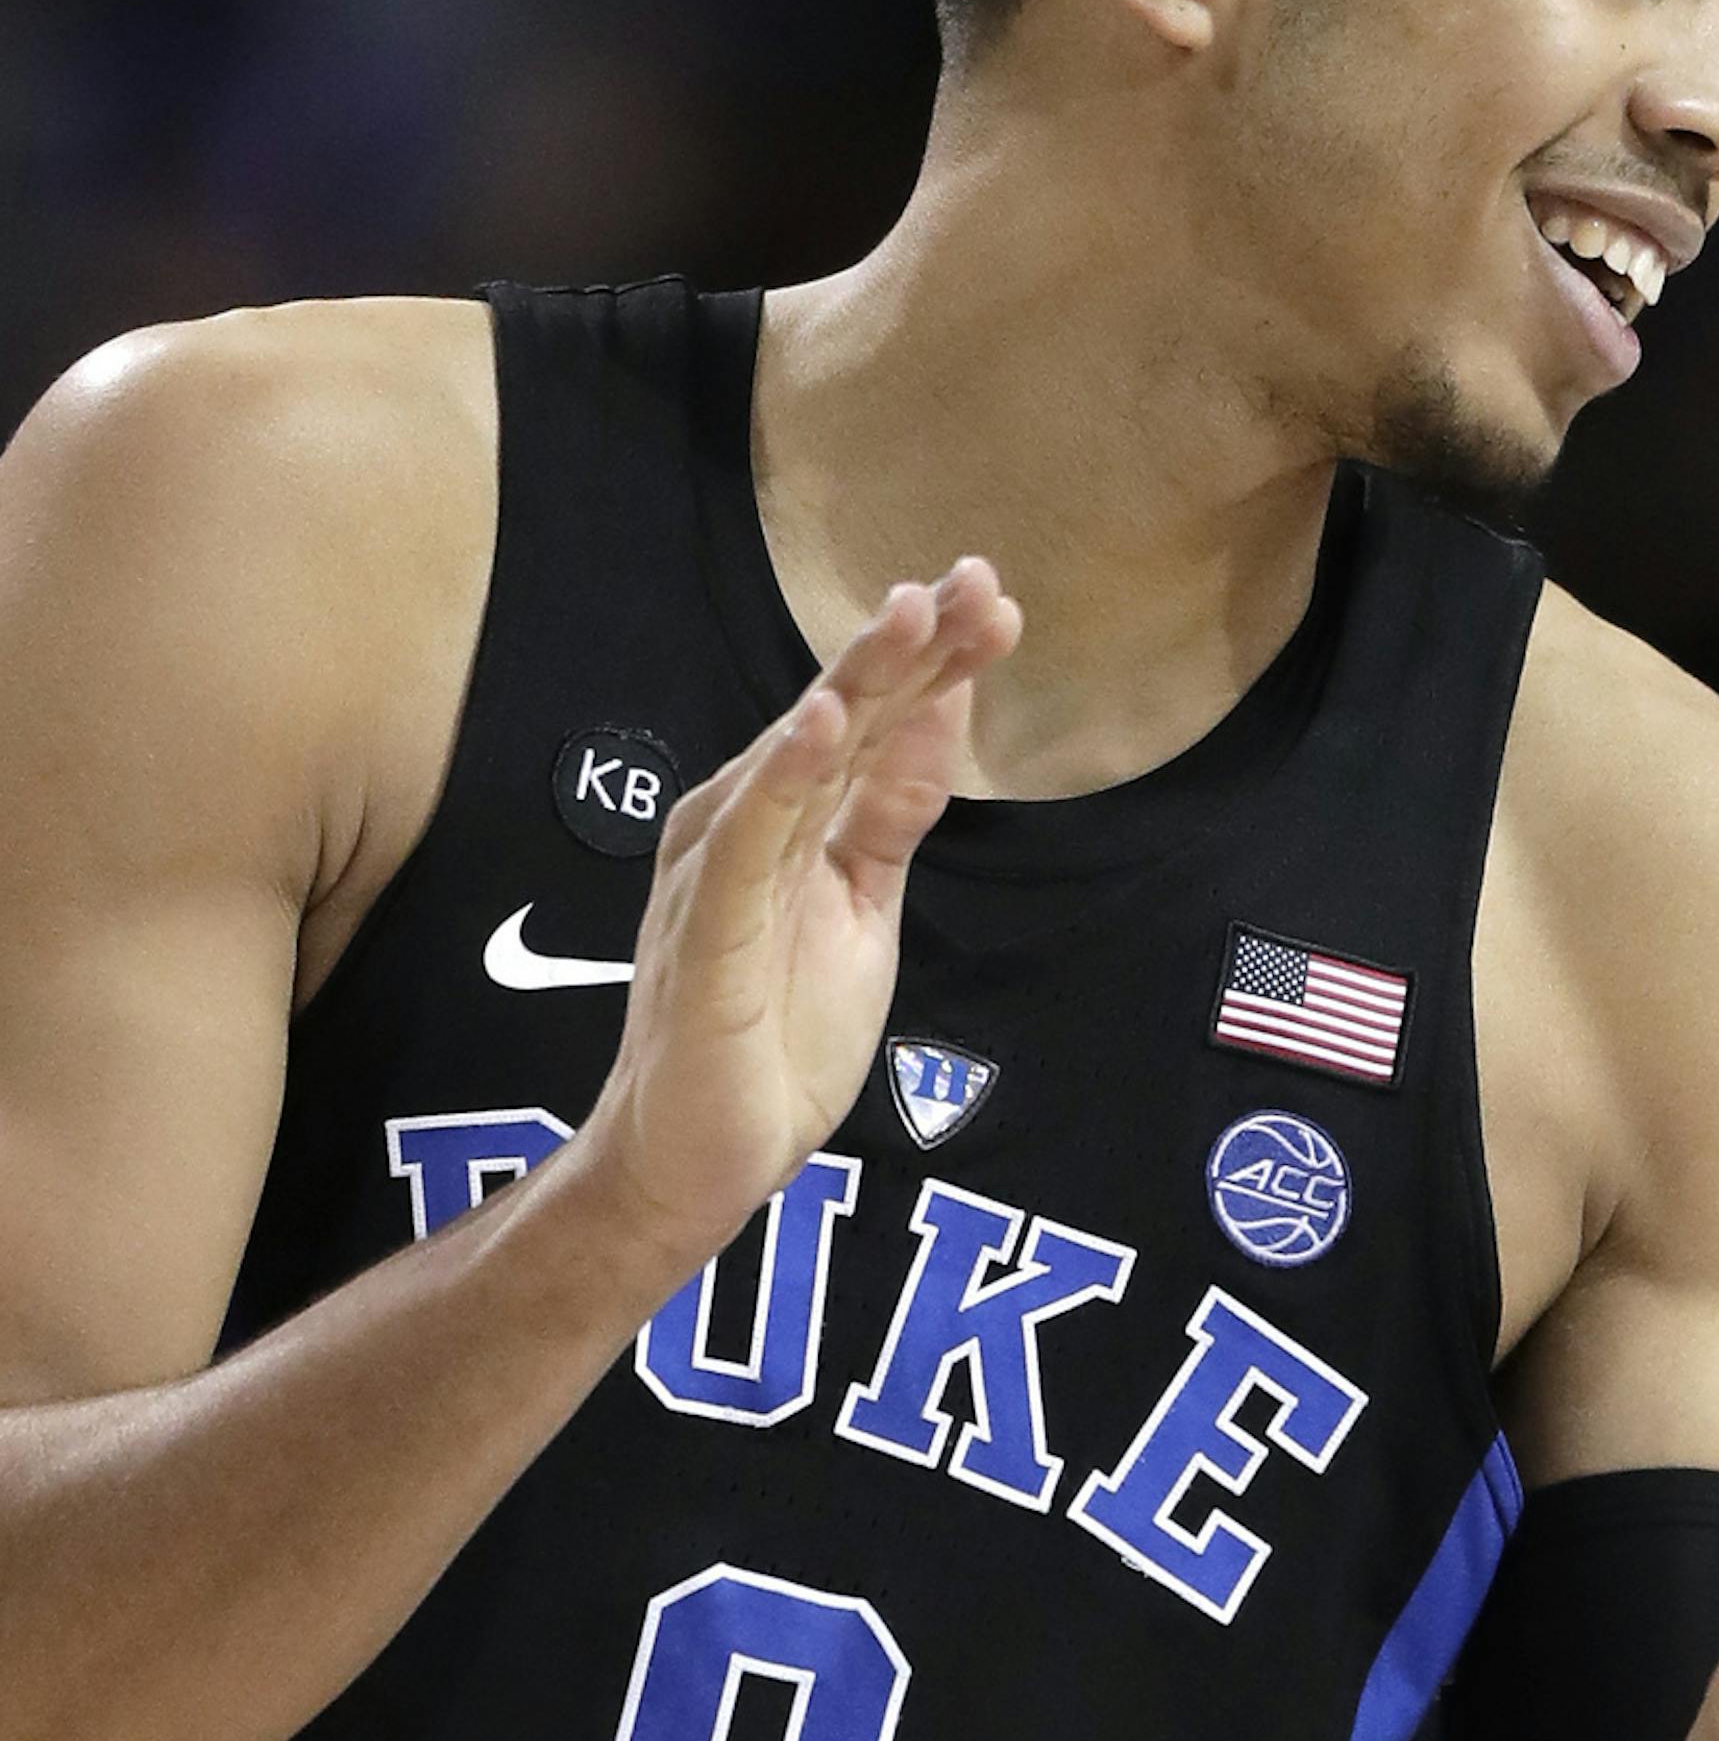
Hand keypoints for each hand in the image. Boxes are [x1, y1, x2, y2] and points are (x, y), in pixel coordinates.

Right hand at [573, 557, 1019, 1288]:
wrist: (701, 1162)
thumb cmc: (769, 1040)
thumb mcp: (861, 910)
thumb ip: (888, 816)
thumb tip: (941, 718)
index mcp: (785, 820)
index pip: (869, 724)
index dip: (932, 661)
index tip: (995, 602)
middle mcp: (744, 825)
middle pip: (836, 719)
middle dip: (906, 647)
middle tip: (973, 578)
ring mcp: (719, 874)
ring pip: (794, 759)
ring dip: (850, 683)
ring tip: (906, 614)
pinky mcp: (705, 932)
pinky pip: (745, 844)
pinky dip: (780, 780)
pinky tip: (818, 724)